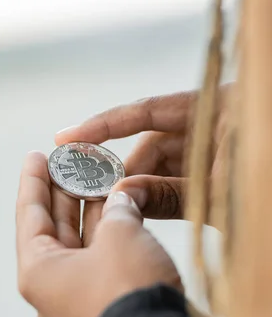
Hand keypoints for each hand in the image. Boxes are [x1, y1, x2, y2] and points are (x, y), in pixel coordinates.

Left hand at [16, 151, 180, 316]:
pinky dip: (108, 233)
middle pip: (53, 227)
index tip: (35, 155)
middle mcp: (51, 286)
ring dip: (91, 210)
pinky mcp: (103, 304)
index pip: (29, 215)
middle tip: (71, 161)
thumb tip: (124, 198)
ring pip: (80, 242)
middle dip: (65, 191)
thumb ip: (118, 208)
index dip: (33, 181)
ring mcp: (76, 297)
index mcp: (37, 271)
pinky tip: (119, 208)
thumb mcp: (120, 236)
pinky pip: (99, 259)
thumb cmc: (128, 290)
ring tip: (98, 177)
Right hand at [55, 85, 231, 224]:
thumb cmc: (269, 200)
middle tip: (101, 197)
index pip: (149, 110)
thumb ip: (168, 195)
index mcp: (224, 107)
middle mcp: (218, 118)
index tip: (66, 139)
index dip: (103, 125)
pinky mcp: (220, 163)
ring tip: (122, 209)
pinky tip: (144, 208)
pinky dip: (162, 190)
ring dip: (143, 185)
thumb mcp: (218, 197)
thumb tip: (119, 196)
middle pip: (155, 139)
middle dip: (127, 171)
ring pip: (165, 159)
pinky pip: (180, 172)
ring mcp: (219, 141)